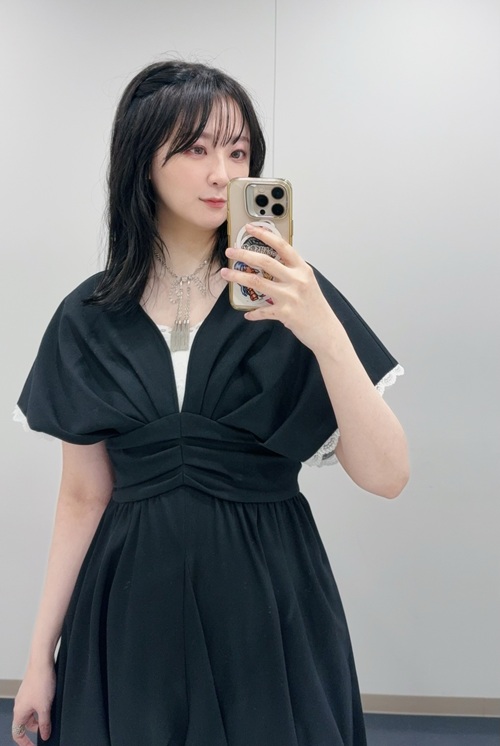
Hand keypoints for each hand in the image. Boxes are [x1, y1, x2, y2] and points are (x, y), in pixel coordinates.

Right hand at [12, 662, 54, 743]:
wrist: (42, 662)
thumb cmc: (41, 682)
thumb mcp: (45, 707)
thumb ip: (45, 723)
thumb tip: (45, 735)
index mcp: (19, 712)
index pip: (18, 734)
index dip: (25, 743)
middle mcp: (20, 705)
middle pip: (26, 724)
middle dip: (37, 727)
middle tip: (49, 728)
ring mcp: (26, 696)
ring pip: (32, 713)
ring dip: (41, 716)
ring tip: (52, 713)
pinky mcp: (32, 689)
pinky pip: (36, 703)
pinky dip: (42, 707)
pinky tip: (52, 702)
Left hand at [222, 223, 337, 351]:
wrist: (326, 329)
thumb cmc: (315, 306)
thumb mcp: (307, 282)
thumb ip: (291, 272)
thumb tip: (269, 264)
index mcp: (302, 269)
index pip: (282, 246)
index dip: (265, 235)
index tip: (250, 228)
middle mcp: (297, 280)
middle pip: (265, 261)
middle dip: (244, 254)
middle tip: (230, 251)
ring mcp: (290, 296)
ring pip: (258, 283)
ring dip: (238, 277)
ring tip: (226, 273)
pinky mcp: (285, 313)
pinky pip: (262, 311)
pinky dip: (253, 313)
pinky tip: (247, 314)